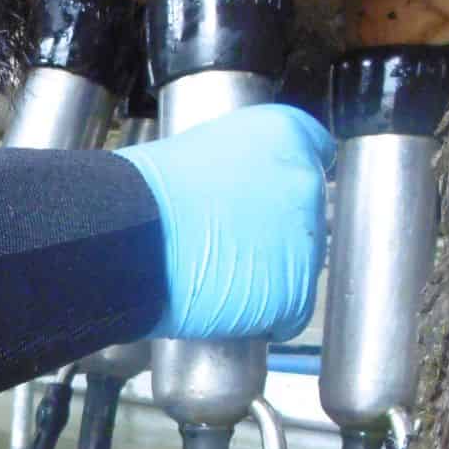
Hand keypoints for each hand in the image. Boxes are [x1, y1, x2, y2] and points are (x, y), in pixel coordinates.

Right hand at [113, 103, 333, 343]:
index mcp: (285, 133)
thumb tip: (245, 191)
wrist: (132, 238)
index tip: (262, 198)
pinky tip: (229, 304)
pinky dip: (264, 316)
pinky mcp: (296, 293)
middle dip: (276, 231)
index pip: (315, 152)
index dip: (283, 181)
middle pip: (307, 214)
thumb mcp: (203, 148)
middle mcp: (306, 181)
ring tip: (221, 276)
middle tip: (231, 241)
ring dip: (269, 274)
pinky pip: (290, 312)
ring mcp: (305, 239)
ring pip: (300, 265)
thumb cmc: (149, 193)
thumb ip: (243, 163)